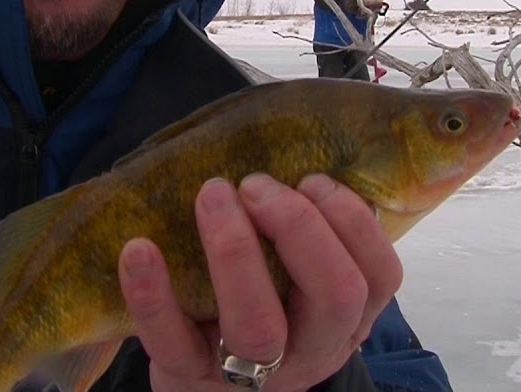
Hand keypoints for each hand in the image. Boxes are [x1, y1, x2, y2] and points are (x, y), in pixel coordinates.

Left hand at [118, 173, 403, 391]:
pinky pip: (172, 343)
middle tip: (256, 186)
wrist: (208, 389)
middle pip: (334, 295)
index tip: (311, 179)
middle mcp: (312, 349)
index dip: (352, 220)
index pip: (380, 274)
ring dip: (235, 251)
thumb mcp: (299, 285)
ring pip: (259, 326)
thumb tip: (292, 151)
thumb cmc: (261, 311)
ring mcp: (254, 374)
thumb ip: (308, 236)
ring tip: (213, 194)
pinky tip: (139, 248)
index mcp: (346, 318)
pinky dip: (153, 295)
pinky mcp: (191, 380)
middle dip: (300, 226)